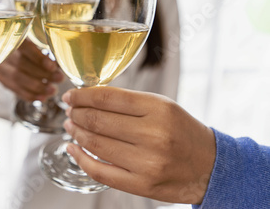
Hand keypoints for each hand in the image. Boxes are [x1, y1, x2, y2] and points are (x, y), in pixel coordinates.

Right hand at [0, 39, 63, 100]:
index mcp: (14, 38)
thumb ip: (49, 50)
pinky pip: (16, 90)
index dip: (37, 57)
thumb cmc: (36, 47)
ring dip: (38, 87)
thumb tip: (63, 61)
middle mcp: (4, 52)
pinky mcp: (3, 80)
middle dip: (42, 74)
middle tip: (59, 78)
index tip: (52, 66)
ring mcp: (2, 67)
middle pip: (21, 65)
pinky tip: (43, 97)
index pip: (24, 47)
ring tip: (53, 90)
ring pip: (18, 79)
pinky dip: (31, 95)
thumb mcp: (41, 42)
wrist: (21, 53)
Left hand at [63, 86, 215, 204]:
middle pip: (97, 121)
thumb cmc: (182, 132)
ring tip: (71, 126)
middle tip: (69, 111)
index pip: (107, 98)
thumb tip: (88, 97)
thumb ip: (127, 102)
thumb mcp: (162, 106)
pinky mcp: (141, 184)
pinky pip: (100, 171)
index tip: (70, 96)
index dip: (82, 96)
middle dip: (76, 114)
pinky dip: (80, 159)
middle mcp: (153, 134)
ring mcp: (147, 162)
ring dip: (76, 133)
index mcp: (158, 109)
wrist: (211, 166)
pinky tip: (73, 149)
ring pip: (95, 144)